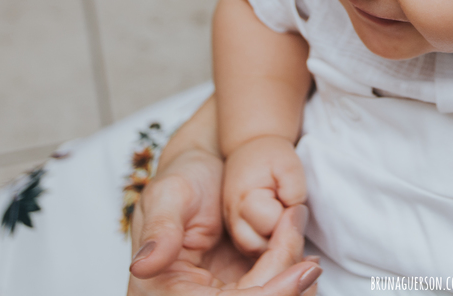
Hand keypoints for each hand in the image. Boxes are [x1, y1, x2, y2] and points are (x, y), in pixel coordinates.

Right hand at [127, 146, 319, 295]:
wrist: (207, 169)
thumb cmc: (184, 178)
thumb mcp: (167, 195)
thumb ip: (160, 230)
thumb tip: (144, 265)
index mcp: (162, 291)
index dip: (269, 294)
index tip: (302, 273)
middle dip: (287, 285)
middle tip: (309, 255)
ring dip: (294, 285)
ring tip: (307, 254)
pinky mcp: (240, 290)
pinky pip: (274, 294)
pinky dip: (293, 282)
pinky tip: (305, 263)